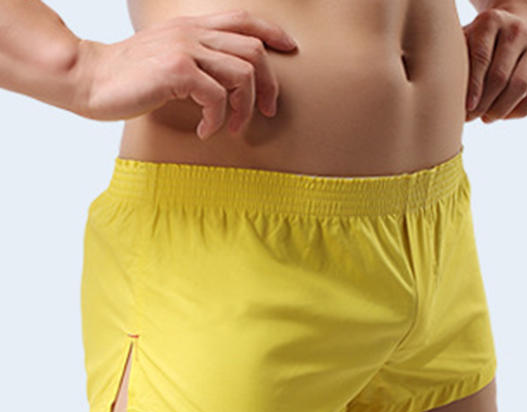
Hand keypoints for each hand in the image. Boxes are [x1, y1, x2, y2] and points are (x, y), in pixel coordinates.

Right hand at [73, 9, 297, 139]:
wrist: (90, 78)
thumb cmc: (130, 77)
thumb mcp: (169, 59)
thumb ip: (197, 60)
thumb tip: (227, 83)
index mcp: (193, 27)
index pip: (245, 20)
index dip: (274, 33)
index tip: (290, 50)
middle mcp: (193, 32)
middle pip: (254, 51)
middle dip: (269, 86)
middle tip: (266, 112)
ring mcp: (185, 49)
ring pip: (242, 74)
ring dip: (245, 108)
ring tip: (232, 127)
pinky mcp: (176, 71)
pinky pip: (217, 96)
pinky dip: (218, 119)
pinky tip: (207, 130)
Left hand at [462, 6, 526, 122]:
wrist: (518, 25)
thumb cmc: (481, 44)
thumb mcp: (464, 43)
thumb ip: (454, 63)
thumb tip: (442, 99)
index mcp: (491, 22)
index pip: (480, 59)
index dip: (472, 88)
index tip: (465, 109)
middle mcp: (518, 29)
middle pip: (499, 77)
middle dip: (483, 104)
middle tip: (471, 118)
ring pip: (519, 87)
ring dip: (500, 110)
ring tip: (486, 119)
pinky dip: (521, 111)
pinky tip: (505, 116)